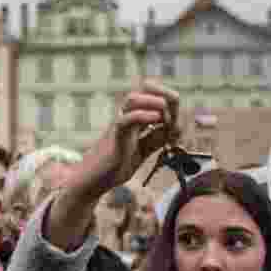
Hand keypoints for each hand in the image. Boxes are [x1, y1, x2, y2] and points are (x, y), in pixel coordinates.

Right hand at [71, 81, 179, 200]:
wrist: (93, 181)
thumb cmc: (114, 166)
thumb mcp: (142, 150)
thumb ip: (155, 139)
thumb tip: (175, 129)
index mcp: (134, 118)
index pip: (153, 96)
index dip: (171, 104)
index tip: (178, 124)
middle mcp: (126, 117)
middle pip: (144, 89)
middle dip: (166, 96)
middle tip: (175, 118)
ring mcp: (119, 124)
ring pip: (133, 99)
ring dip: (154, 102)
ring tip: (165, 115)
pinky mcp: (114, 136)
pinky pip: (126, 119)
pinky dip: (143, 116)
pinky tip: (156, 120)